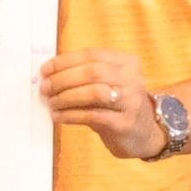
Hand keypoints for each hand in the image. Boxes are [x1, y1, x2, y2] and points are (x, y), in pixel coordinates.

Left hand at [38, 49, 165, 158]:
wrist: (145, 135)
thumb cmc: (118, 107)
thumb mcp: (108, 85)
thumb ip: (86, 77)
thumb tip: (50, 76)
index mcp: (128, 63)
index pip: (92, 55)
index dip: (65, 61)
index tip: (45, 70)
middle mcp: (133, 79)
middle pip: (92, 72)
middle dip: (63, 79)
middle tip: (45, 88)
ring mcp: (132, 101)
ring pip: (93, 92)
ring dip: (66, 97)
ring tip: (51, 103)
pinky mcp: (125, 123)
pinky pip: (93, 115)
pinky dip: (71, 115)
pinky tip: (59, 117)